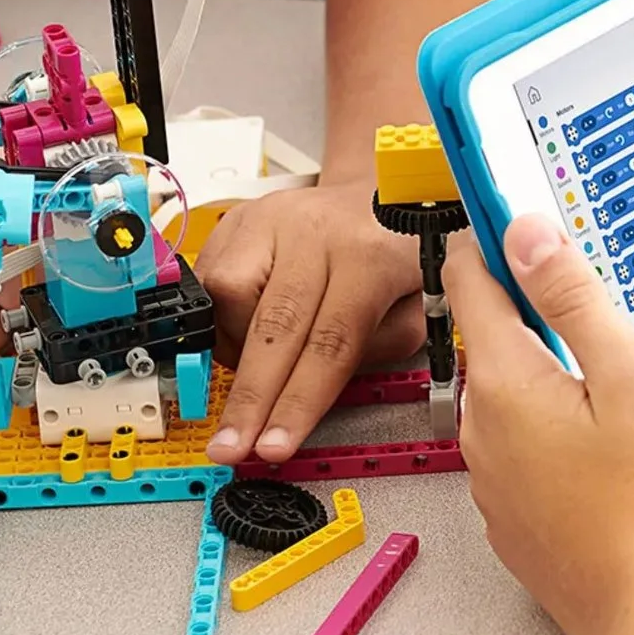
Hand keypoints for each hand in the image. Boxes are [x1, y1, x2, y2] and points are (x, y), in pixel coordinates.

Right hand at [194, 181, 424, 461]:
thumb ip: (380, 350)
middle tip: (230, 446)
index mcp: (369, 253)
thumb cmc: (402, 248)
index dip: (298, 403)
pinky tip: (241, 335)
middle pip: (273, 328)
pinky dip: (222, 322)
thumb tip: (323, 391)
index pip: (329, 344)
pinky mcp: (239, 220)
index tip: (275, 447)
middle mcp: (315, 231)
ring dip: (236, 353)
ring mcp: (270, 220)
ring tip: (255, 372)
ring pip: (230, 301)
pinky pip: (212, 283)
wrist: (380, 187)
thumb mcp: (422, 302)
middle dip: (249, 399)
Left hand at [443, 214, 633, 634]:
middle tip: (598, 302)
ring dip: (553, 376)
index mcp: (503, 383)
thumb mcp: (633, 376)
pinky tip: (610, 447)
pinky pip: (527, 449)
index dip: (495, 237)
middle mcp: (481, 431)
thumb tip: (525, 230)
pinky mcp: (518, 520)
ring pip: (513, 397)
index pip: (471, 281)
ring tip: (619, 384)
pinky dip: (559, 431)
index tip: (514, 208)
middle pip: (493, 339)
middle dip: (537, 311)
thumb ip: (574, 297)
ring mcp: (495, 481)